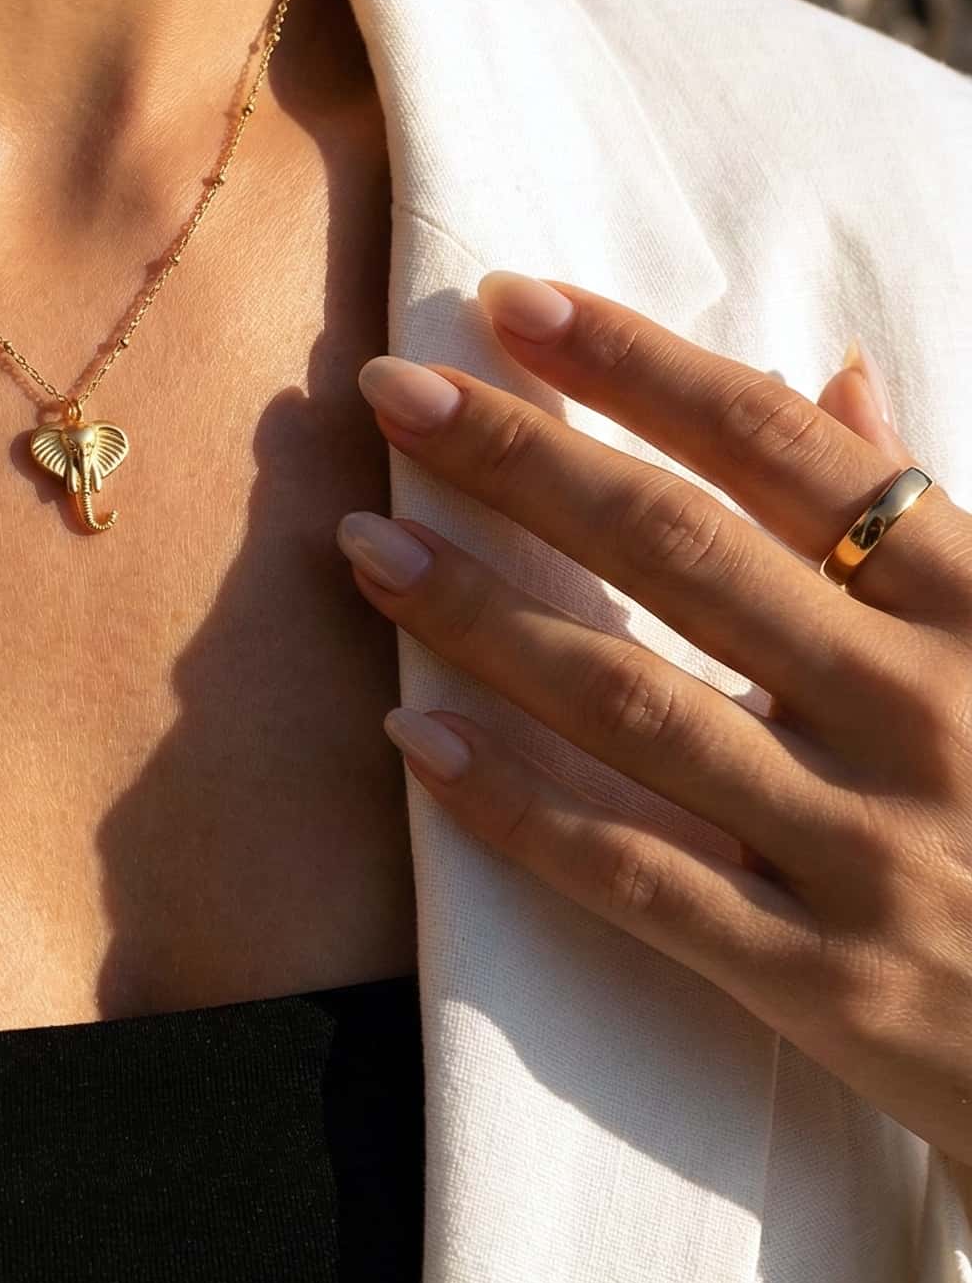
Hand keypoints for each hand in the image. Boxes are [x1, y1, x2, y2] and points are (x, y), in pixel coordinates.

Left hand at [337, 272, 971, 1185]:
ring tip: (366, 546)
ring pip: (637, 702)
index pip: (784, 449)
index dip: (641, 364)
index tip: (515, 301)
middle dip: (524, 456)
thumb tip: (829, 376)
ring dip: (483, 614)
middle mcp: (925, 711)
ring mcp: (873, 850)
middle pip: (683, 548)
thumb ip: (928, 525)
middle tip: (391, 388)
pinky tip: (415, 741)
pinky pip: (639, 877)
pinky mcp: (827, 981)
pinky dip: (518, 806)